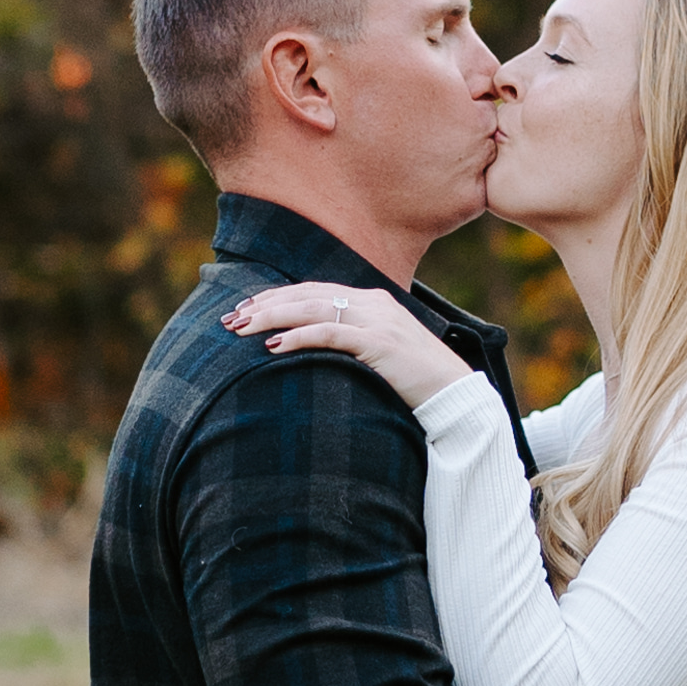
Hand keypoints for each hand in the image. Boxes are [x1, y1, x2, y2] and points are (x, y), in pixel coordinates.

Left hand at [225, 277, 476, 410]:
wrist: (456, 394)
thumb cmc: (417, 382)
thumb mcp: (381, 355)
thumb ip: (353, 343)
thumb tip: (314, 353)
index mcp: (372, 301)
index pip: (314, 291)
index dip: (277, 297)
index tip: (246, 310)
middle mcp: (372, 303)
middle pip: (307, 294)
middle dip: (265, 304)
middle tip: (231, 319)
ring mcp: (377, 320)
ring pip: (312, 308)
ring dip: (272, 316)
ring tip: (242, 329)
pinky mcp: (379, 342)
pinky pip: (330, 333)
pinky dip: (298, 336)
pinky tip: (273, 345)